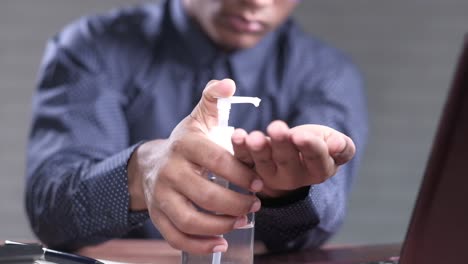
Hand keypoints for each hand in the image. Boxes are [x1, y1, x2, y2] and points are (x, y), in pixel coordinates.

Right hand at [127, 79, 262, 253]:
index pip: (216, 160)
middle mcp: (169, 171)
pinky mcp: (156, 215)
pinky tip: (220, 244)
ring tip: (241, 222)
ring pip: (190, 219)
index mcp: (184, 145)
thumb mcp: (199, 118)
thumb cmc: (185, 143)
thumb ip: (214, 99)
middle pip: (206, 195)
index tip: (260, 183)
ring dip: (220, 225)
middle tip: (256, 205)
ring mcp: (160, 195)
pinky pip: (175, 236)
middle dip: (236, 204)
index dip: (241, 174)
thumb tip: (229, 83)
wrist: (150, 163)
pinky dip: (198, 245)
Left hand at [232, 120, 354, 197]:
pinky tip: (238, 136)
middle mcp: (294, 177)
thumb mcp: (332, 142)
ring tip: (254, 137)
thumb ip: (341, 146)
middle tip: (277, 127)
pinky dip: (239, 148)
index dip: (309, 147)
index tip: (301, 135)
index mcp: (319, 170)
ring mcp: (270, 175)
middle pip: (288, 161)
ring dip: (258, 149)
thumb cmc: (314, 144)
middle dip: (282, 144)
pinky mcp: (250, 168)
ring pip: (263, 163)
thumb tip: (337, 146)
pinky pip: (244, 160)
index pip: (317, 159)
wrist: (292, 153)